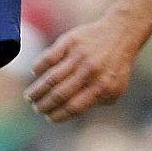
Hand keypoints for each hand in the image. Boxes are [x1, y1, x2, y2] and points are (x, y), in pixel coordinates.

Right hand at [24, 16, 142, 122]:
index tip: (48, 117)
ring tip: (30, 97)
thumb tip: (67, 113)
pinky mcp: (70, 41)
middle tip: (37, 108)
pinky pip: (48, 58)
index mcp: (102, 87)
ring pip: (50, 78)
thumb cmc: (115, 66)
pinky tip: (36, 74)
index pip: (73, 108)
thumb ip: (95, 103)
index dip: (57, 115)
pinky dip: (38, 68)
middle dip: (44, 105)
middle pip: (59, 95)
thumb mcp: (115, 89)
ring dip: (36, 91)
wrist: (121, 32)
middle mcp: (90, 72)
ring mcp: (79, 55)